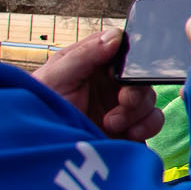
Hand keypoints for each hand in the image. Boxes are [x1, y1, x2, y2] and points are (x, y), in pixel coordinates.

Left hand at [33, 28, 164, 142]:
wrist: (41, 153)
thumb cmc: (37, 112)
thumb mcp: (56, 78)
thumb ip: (85, 54)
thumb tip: (116, 35)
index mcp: (92, 65)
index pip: (122, 50)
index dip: (128, 59)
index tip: (117, 74)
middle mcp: (108, 84)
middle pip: (141, 77)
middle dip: (135, 91)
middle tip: (123, 101)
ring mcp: (119, 108)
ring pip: (149, 98)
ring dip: (137, 111)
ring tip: (111, 124)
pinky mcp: (128, 129)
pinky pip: (153, 122)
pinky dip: (146, 126)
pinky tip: (128, 134)